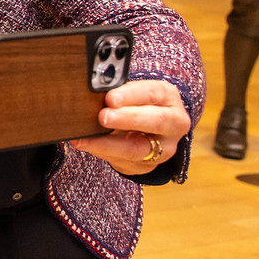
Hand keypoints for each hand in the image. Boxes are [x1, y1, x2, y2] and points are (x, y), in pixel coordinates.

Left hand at [70, 79, 190, 175]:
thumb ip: (117, 92)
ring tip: (85, 139)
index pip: (152, 93)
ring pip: (138, 148)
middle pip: (155, 121)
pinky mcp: (148, 165)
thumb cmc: (137, 104)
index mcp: (168, 97)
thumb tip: (92, 93)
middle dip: (126, 119)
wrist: (150, 130)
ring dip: (109, 144)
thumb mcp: (132, 93)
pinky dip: (101, 152)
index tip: (110, 98)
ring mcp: (164, 148)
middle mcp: (173, 123)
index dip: (130, 95)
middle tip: (103, 117)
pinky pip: (124, 161)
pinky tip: (85, 146)